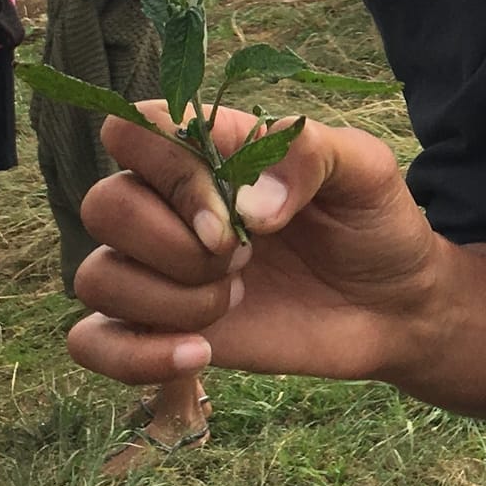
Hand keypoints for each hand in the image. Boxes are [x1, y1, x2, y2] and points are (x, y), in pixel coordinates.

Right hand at [66, 107, 447, 386]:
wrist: (394, 307)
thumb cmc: (373, 224)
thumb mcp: (365, 170)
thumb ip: (311, 156)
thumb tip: (252, 208)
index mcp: (209, 153)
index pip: (133, 130)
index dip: (171, 172)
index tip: (234, 213)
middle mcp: (170, 207)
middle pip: (104, 206)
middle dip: (174, 243)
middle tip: (243, 260)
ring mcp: (161, 271)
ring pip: (95, 276)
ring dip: (168, 298)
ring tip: (233, 301)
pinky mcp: (162, 331)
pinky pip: (91, 342)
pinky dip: (132, 355)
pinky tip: (200, 354)